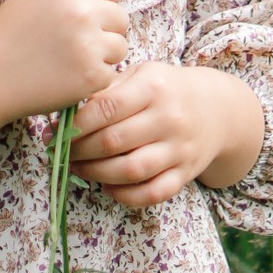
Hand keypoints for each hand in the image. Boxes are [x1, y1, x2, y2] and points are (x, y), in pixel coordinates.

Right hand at [0, 0, 128, 126]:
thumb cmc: (10, 32)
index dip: (101, 1)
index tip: (82, 15)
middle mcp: (81, 11)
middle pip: (120, 17)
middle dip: (104, 29)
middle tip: (73, 41)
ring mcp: (88, 44)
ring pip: (120, 46)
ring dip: (102, 54)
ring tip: (71, 59)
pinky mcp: (92, 75)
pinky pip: (110, 72)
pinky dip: (93, 77)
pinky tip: (68, 76)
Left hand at [67, 63, 263, 209]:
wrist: (217, 109)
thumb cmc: (166, 90)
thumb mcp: (140, 77)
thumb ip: (106, 93)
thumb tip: (63, 119)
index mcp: (153, 87)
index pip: (107, 108)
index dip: (76, 124)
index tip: (56, 132)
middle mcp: (169, 118)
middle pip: (114, 142)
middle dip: (79, 151)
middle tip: (61, 152)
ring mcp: (179, 148)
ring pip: (130, 171)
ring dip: (96, 174)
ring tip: (78, 168)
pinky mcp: (186, 173)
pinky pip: (152, 193)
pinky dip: (125, 196)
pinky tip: (108, 186)